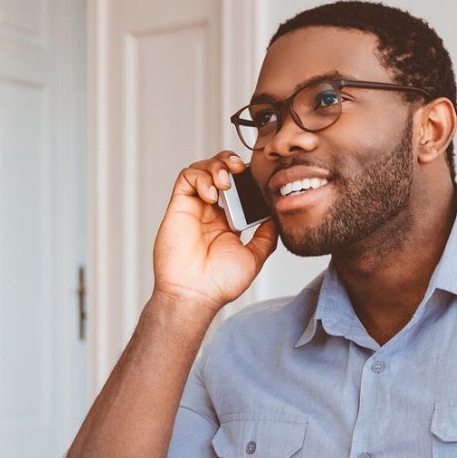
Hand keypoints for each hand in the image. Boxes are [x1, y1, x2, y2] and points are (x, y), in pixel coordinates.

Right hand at [150, 151, 281, 317]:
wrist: (196, 294)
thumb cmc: (219, 283)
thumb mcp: (254, 257)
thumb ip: (266, 236)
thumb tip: (277, 216)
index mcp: (227, 222)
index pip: (237, 188)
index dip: (246, 177)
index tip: (258, 178)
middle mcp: (210, 212)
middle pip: (219, 171)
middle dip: (230, 162)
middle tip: (240, 170)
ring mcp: (194, 208)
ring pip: (202, 169)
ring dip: (216, 166)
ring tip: (226, 182)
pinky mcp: (179, 207)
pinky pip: (186, 178)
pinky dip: (201, 177)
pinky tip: (211, 195)